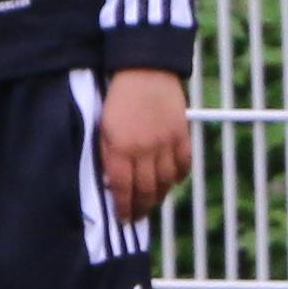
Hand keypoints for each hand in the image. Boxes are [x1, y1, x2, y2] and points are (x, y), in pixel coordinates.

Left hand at [99, 67, 195, 222]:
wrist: (145, 69)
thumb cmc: (117, 97)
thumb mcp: (103, 126)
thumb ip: (108, 154)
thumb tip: (112, 181)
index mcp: (120, 148)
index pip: (123, 188)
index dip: (124, 207)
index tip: (123, 218)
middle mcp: (145, 150)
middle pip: (146, 189)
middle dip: (142, 207)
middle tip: (138, 215)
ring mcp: (166, 143)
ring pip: (166, 181)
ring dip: (160, 195)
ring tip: (154, 201)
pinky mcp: (182, 134)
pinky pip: (184, 164)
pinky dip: (179, 176)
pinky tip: (172, 180)